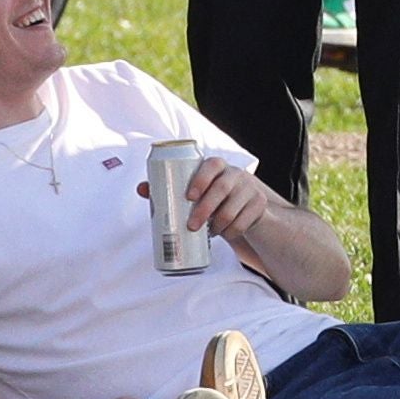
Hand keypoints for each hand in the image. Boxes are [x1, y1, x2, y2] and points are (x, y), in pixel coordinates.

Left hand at [141, 156, 275, 241]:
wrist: (246, 208)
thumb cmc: (213, 197)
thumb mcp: (197, 191)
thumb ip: (170, 188)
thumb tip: (140, 189)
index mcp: (218, 166)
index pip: (211, 165)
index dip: (201, 178)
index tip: (188, 196)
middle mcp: (236, 174)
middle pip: (222, 188)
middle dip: (206, 209)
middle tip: (191, 226)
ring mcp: (250, 189)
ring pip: (234, 208)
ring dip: (219, 224)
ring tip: (207, 233)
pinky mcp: (259, 205)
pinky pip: (245, 221)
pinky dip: (232, 231)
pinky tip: (225, 234)